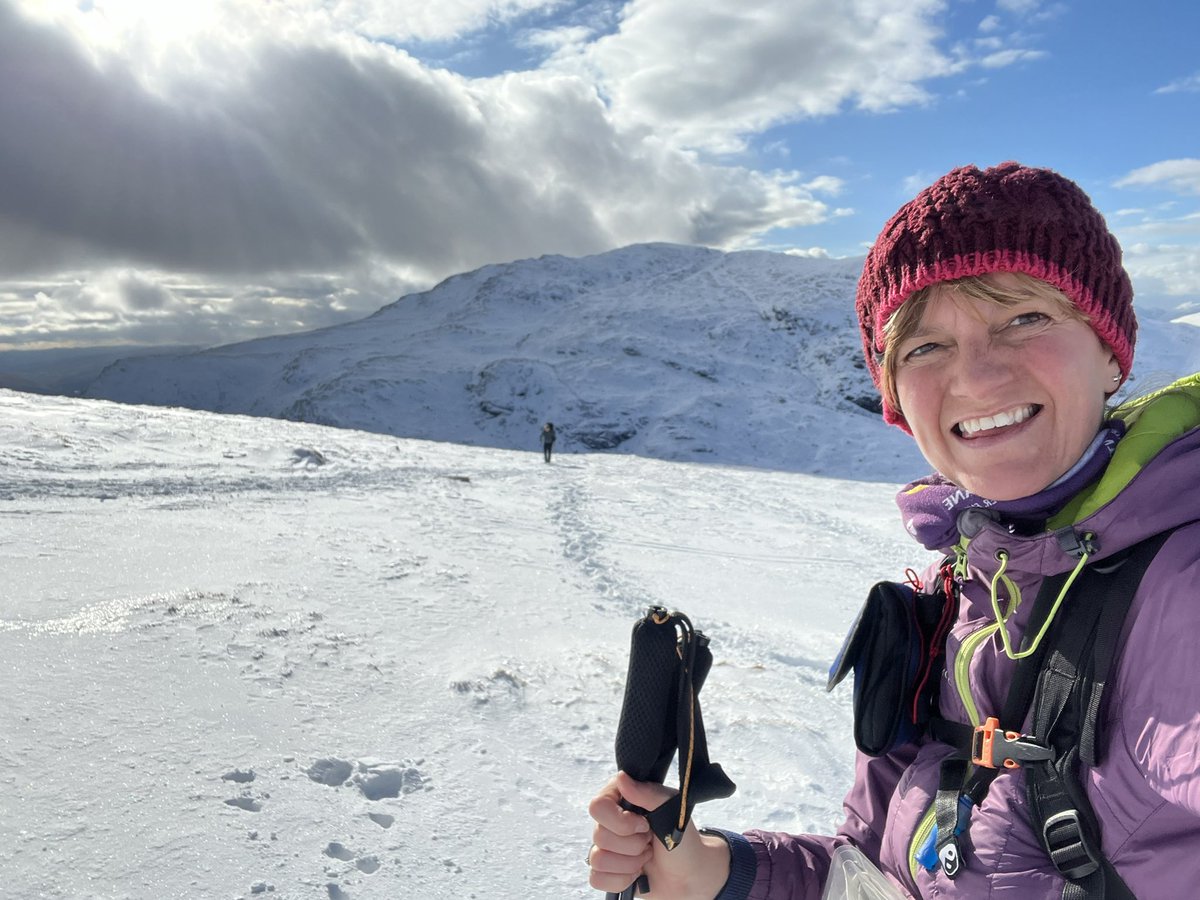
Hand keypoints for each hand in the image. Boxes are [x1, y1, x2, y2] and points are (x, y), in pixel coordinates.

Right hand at [587, 772, 730, 898]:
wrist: (691, 875)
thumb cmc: (683, 840)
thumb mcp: (673, 809)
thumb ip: (648, 793)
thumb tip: (622, 778)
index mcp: (621, 800)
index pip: (598, 806)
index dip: (621, 821)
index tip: (645, 824)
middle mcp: (610, 822)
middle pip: (599, 836)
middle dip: (632, 844)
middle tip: (650, 841)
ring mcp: (607, 848)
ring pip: (598, 859)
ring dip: (630, 863)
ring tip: (646, 856)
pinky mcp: (606, 872)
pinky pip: (597, 879)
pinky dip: (622, 880)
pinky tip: (636, 873)